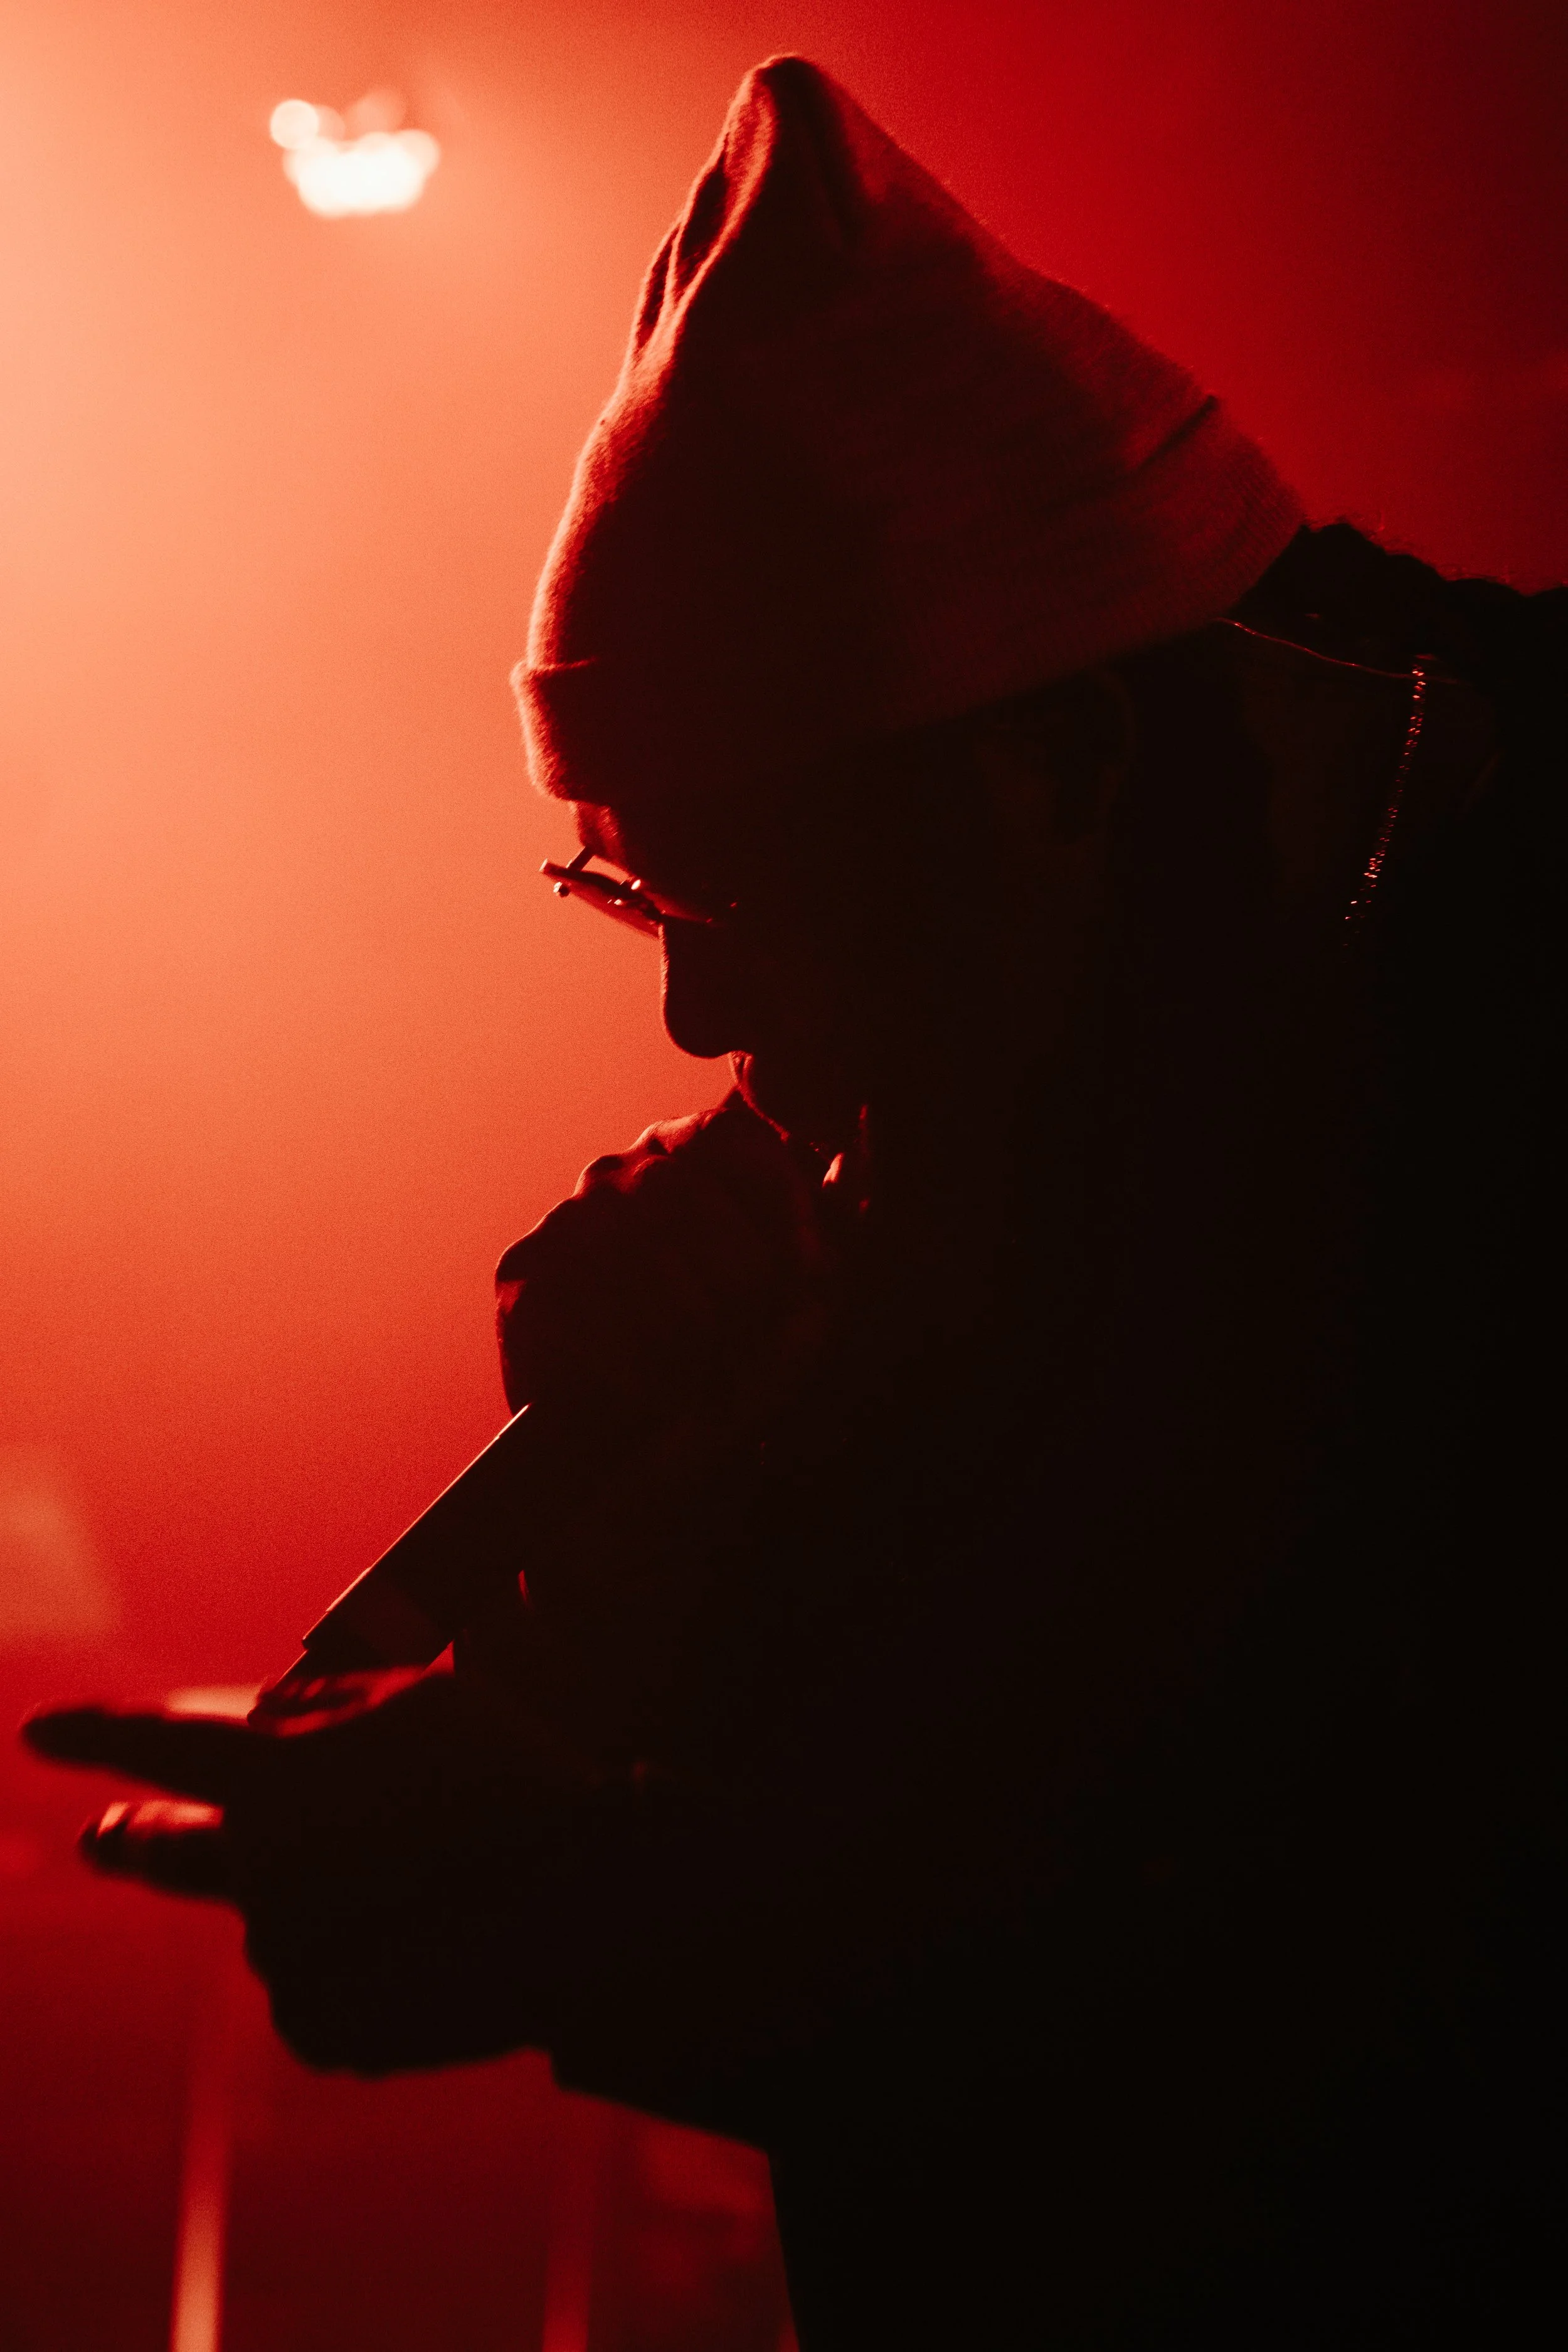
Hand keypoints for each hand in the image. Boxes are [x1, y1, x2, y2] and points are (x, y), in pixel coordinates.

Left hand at [23, 1674, 590, 2072]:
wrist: (586, 1907)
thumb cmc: (516, 1779)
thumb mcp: (423, 1700)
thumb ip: (323, 1708)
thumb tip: (264, 1717)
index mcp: (280, 1771)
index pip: (156, 1746)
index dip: (91, 1736)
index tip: (37, 1734)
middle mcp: (260, 1866)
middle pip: (168, 1850)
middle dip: (130, 1838)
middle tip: (99, 1837)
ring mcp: (283, 1955)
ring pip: (274, 1916)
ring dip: (316, 1897)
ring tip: (424, 1882)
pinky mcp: (315, 2025)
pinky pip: (315, 1986)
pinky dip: (353, 1963)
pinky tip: (423, 1944)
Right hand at [495, 1090, 838, 1430]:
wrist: (641, 1477)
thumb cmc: (727, 1380)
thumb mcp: (797, 1313)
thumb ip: (822, 1247)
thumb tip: (848, 1174)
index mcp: (689, 1161)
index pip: (726, 1136)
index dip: (776, 1198)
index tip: (805, 1271)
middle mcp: (617, 1175)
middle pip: (681, 1195)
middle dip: (735, 1282)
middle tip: (748, 1347)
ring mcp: (563, 1224)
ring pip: (635, 1254)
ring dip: (689, 1333)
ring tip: (706, 1382)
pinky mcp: (523, 1282)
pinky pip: (588, 1307)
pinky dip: (642, 1366)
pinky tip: (661, 1397)